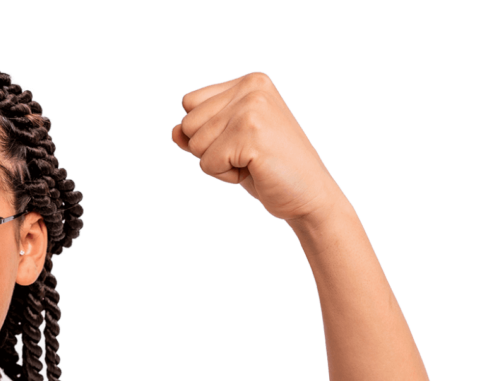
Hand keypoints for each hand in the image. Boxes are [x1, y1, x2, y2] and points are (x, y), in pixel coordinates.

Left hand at [171, 72, 343, 222]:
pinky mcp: (251, 134)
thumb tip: (175, 130)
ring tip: (252, 162)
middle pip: (188, 123)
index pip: (190, 103)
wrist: (310, 194)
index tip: (240, 141)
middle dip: (210, 149)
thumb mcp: (229, 144)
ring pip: (195, 144)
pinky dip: (226, 176)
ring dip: (219, 163)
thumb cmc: (268, 168)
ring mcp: (252, 109)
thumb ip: (200, 132)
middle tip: (248, 155)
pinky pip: (207, 163)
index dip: (206, 131)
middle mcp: (251, 88)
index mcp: (249, 82)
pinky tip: (255, 170)